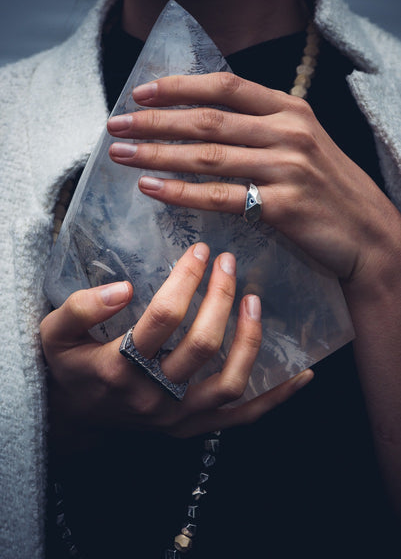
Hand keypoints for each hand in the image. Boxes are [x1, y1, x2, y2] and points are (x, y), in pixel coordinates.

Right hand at [41, 243, 312, 451]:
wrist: (77, 417)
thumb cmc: (71, 367)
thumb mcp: (55, 333)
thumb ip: (80, 308)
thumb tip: (123, 289)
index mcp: (117, 367)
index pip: (162, 318)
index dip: (185, 280)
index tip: (200, 251)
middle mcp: (152, 396)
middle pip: (201, 346)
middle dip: (219, 298)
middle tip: (228, 264)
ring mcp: (178, 417)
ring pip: (229, 383)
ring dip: (250, 340)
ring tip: (256, 301)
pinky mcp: (195, 427)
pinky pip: (243, 416)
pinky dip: (275, 396)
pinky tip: (302, 373)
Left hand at [107, 72, 400, 284]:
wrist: (368, 234)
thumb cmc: (328, 190)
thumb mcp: (302, 144)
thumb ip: (261, 129)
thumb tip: (205, 123)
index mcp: (290, 110)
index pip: (226, 86)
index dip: (179, 86)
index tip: (140, 93)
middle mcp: (288, 132)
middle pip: (207, 120)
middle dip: (155, 121)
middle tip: (116, 126)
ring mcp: (287, 168)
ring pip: (208, 156)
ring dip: (158, 154)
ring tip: (122, 155)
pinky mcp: (283, 206)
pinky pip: (220, 197)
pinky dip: (181, 192)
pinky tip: (152, 188)